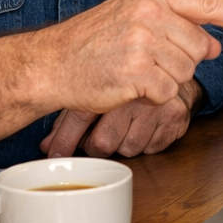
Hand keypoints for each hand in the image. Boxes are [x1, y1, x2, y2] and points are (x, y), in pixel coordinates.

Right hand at [0, 0, 222, 146]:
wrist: (50, 63)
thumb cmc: (93, 40)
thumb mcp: (135, 18)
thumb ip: (178, 24)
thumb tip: (213, 43)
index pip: (207, 4)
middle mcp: (149, 14)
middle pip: (199, 46)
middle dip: (182, 59)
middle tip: (149, 58)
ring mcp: (142, 42)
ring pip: (186, 70)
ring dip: (166, 78)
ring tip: (136, 69)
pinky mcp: (136, 72)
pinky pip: (167, 91)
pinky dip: (153, 94)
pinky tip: (131, 85)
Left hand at [41, 80, 201, 157]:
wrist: (174, 67)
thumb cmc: (131, 80)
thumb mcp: (98, 90)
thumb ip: (72, 118)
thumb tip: (46, 148)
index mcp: (112, 80)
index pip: (82, 117)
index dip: (67, 140)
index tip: (57, 156)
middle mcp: (136, 92)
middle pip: (105, 142)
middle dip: (99, 145)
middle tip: (101, 136)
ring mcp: (159, 106)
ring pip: (129, 148)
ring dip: (125, 143)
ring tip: (129, 126)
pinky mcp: (176, 118)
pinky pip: (152, 148)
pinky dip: (147, 143)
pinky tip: (147, 126)